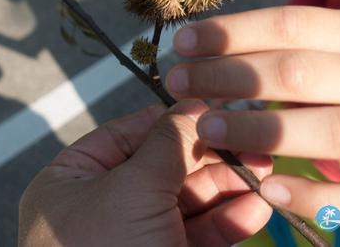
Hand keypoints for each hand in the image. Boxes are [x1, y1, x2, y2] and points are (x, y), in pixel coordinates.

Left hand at [19, 100, 271, 246]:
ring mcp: (134, 237)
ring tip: (265, 174)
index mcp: (74, 179)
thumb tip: (192, 106)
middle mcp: (102, 205)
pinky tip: (256, 207)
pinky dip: (228, 221)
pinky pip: (199, 235)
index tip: (214, 110)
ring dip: (227, 188)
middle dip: (209, 157)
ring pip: (186, 202)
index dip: (171, 121)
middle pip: (163, 167)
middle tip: (253, 145)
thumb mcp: (130, 190)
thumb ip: (166, 144)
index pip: (127, 134)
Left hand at [166, 6, 339, 224]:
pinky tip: (265, 189)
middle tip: (179, 84)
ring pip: (333, 130)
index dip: (233, 32)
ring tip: (207, 130)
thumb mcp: (328, 56)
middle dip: (231, 77)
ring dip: (262, 130)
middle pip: (303, 72)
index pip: (293, 23)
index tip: (182, 43)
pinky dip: (313, 196)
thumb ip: (278, 53)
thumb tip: (198, 52)